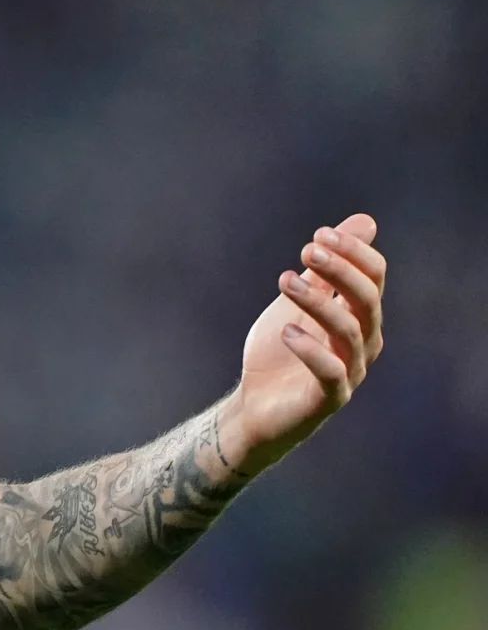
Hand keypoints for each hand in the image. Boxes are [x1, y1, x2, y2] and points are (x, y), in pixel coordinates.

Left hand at [222, 213, 385, 470]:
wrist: (256, 407)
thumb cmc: (280, 353)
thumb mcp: (300, 303)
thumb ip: (327, 269)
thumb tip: (365, 222)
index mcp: (360, 317)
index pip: (373, 278)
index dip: (353, 253)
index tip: (319, 235)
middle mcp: (363, 343)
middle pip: (367, 300)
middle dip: (340, 270)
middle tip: (307, 250)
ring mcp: (349, 372)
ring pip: (348, 331)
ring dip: (317, 301)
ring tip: (284, 281)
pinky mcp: (329, 399)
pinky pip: (331, 373)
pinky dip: (310, 350)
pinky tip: (287, 331)